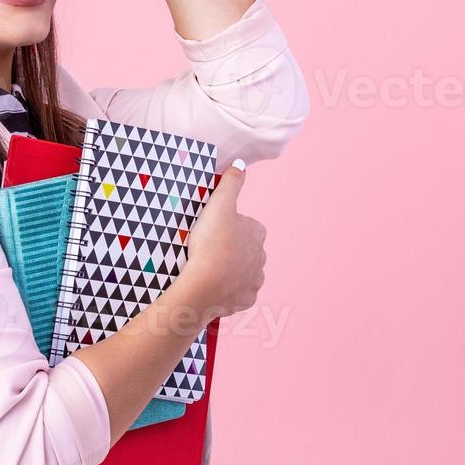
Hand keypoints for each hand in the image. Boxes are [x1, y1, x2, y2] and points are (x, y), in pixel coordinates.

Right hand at [181, 161, 266, 319]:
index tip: (210, 229)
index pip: (245, 224)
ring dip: (230, 269)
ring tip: (208, 268)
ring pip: (243, 271)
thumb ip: (230, 182)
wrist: (203, 285)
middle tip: (206, 248)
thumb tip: (240, 164)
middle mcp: (261, 257)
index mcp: (257, 233)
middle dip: (230, 248)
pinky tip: (214, 286)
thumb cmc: (211, 243)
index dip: (226, 225)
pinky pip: (237, 292)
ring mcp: (254, 280)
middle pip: (244, 248)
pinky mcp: (245, 299)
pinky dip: (228, 290)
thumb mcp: (219, 204)